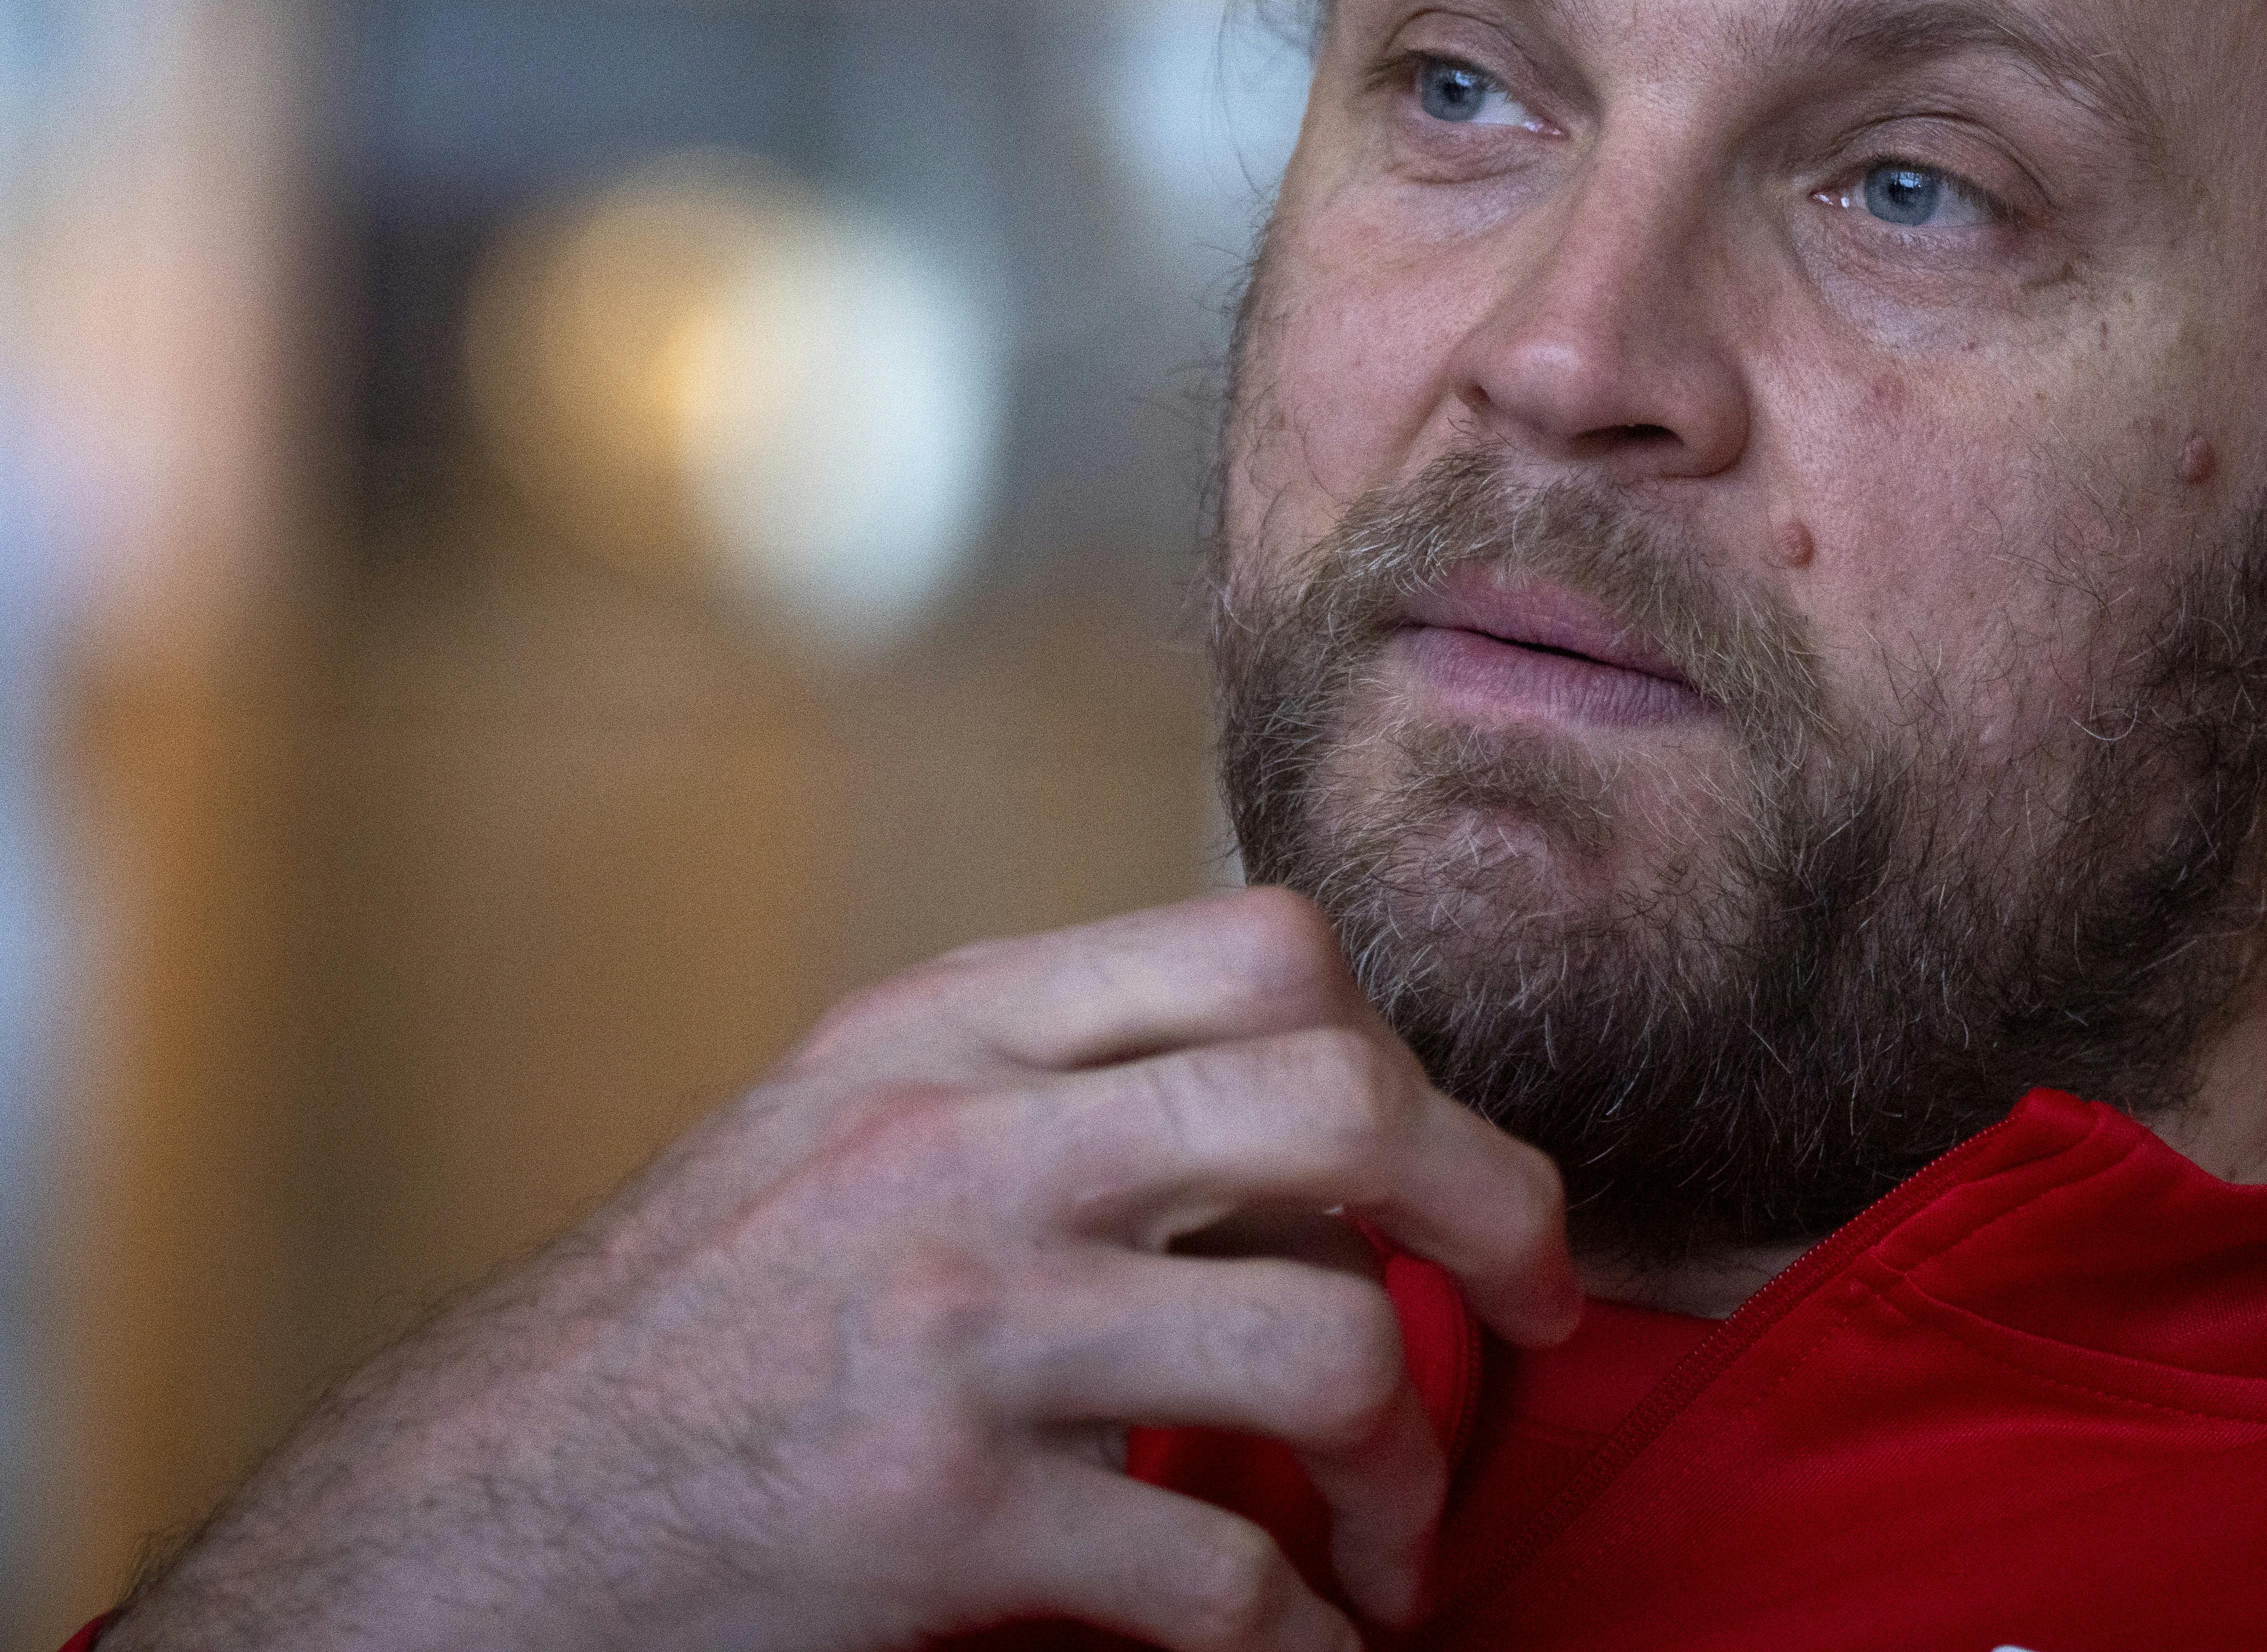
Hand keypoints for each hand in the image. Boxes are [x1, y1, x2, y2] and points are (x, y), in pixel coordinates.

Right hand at [111, 890, 1580, 1651]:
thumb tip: (1307, 1121)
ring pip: (1325, 1344)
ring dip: (1406, 1465)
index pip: (1263, 948)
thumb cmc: (688, 1339)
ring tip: (1391, 1536)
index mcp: (946, 1036)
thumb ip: (1051, 1088)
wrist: (463, 1533)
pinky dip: (1310, 1638)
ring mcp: (956, 1331)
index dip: (1405, 1053)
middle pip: (1341, 1104)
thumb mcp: (847, 1135)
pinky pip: (1225, 1574)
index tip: (1455, 1166)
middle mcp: (964, 1151)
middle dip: (1494, 1210)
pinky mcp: (939, 1518)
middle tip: (1541, 1310)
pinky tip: (1312, 1651)